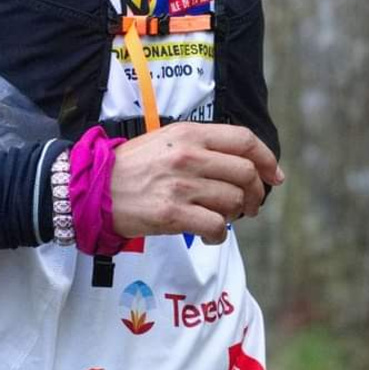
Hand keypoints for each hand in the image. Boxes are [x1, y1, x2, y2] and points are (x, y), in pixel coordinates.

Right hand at [109, 123, 283, 245]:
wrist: (93, 188)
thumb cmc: (132, 167)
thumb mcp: (167, 139)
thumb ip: (203, 146)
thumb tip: (243, 164)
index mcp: (190, 133)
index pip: (245, 140)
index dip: (267, 159)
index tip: (275, 176)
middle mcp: (188, 156)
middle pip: (245, 173)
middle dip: (256, 194)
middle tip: (251, 207)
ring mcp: (181, 185)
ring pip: (233, 202)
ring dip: (234, 216)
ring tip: (221, 220)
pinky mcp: (172, 214)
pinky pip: (215, 227)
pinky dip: (218, 236)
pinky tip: (210, 236)